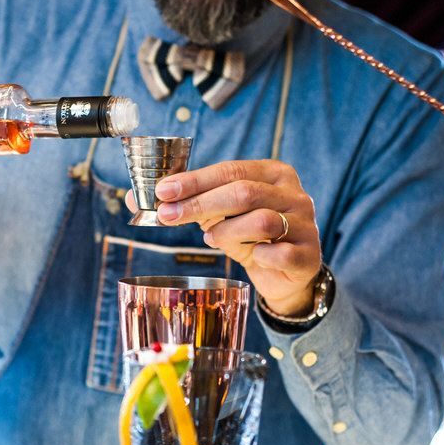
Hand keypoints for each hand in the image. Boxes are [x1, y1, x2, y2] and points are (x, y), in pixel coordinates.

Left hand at [125, 160, 321, 315]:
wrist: (285, 274)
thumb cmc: (248, 236)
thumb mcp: (217, 216)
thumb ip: (183, 203)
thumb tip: (134, 198)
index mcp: (273, 173)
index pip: (230, 170)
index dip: (194, 181)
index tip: (162, 192)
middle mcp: (294, 194)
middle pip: (243, 192)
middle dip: (199, 204)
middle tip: (167, 216)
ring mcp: (306, 224)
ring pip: (261, 220)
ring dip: (227, 231)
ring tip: (213, 238)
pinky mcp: (309, 255)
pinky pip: (279, 253)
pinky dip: (257, 255)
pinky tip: (250, 256)